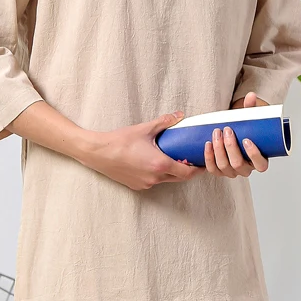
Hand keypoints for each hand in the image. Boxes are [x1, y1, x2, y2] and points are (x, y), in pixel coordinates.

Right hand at [79, 110, 205, 190]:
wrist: (97, 153)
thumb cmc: (120, 141)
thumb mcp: (145, 129)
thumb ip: (165, 122)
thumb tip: (180, 115)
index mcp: (160, 165)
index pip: (187, 172)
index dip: (198, 169)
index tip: (203, 164)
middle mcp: (155, 178)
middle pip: (179, 178)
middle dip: (187, 170)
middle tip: (192, 160)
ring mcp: (145, 183)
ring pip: (165, 180)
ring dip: (171, 171)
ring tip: (172, 158)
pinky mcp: (136, 185)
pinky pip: (153, 181)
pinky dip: (158, 174)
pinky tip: (154, 162)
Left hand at [202, 91, 269, 176]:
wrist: (233, 135)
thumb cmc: (244, 130)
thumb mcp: (251, 120)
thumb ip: (251, 108)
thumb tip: (251, 96)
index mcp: (260, 161)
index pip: (260, 165)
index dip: (253, 155)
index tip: (246, 140)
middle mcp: (246, 169)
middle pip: (238, 164)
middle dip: (231, 147)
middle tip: (227, 130)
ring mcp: (232, 172)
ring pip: (224, 167)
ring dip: (218, 150)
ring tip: (216, 133)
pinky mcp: (219, 171)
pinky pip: (212, 169)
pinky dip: (208, 157)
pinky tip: (207, 144)